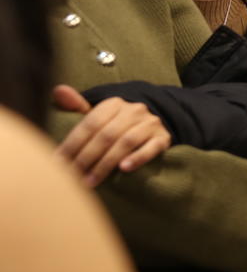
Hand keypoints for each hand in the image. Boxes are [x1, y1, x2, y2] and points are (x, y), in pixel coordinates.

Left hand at [53, 84, 170, 186]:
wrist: (156, 121)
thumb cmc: (118, 122)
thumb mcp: (100, 113)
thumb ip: (77, 105)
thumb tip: (57, 90)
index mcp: (114, 103)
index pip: (90, 123)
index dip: (72, 144)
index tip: (58, 163)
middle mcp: (134, 110)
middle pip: (106, 135)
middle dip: (86, 158)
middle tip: (72, 178)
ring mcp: (150, 123)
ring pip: (126, 142)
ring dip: (106, 163)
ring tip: (91, 181)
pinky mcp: (163, 137)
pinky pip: (152, 147)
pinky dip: (138, 158)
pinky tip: (124, 169)